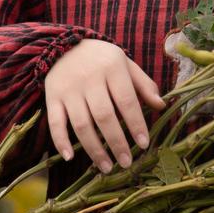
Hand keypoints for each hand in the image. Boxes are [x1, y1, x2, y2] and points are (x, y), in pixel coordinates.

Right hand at [44, 39, 165, 172]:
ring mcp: (69, 89)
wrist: (63, 44)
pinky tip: (70, 156)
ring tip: (106, 167)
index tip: (144, 145)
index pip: (127, 100)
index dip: (136, 124)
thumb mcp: (125, 64)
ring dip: (94, 149)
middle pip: (104, 116)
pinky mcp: (52, 97)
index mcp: (112, 68)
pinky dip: (61, 141)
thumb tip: (162, 106)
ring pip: (81, 124)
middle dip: (116, 143)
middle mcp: (90, 79)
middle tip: (126, 163)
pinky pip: (55, 122)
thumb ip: (143, 84)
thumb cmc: (102, 59)